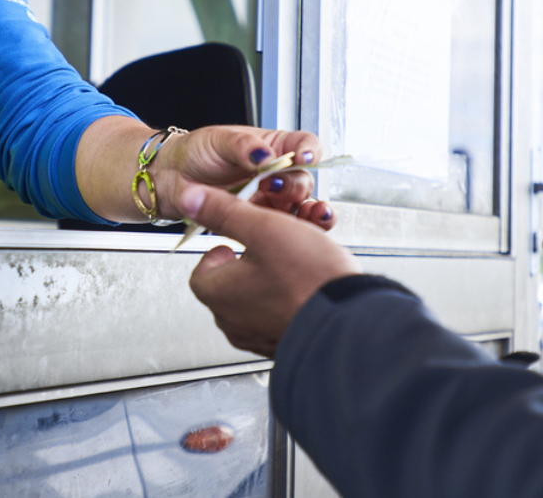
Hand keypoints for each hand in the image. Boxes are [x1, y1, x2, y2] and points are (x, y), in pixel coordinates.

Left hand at [156, 126, 336, 229]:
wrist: (172, 178)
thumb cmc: (197, 152)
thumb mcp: (219, 140)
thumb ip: (244, 147)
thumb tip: (265, 156)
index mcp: (273, 147)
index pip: (304, 145)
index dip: (309, 151)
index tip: (303, 158)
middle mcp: (276, 173)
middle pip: (303, 179)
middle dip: (294, 184)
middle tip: (271, 185)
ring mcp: (271, 199)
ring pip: (298, 206)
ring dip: (300, 211)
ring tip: (285, 211)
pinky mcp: (260, 221)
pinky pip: (280, 227)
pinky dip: (287, 230)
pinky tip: (284, 230)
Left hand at [180, 184, 360, 356]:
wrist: (350, 323)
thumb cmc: (308, 278)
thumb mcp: (264, 229)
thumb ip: (224, 212)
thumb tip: (192, 199)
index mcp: (219, 293)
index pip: (202, 269)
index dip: (221, 249)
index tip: (238, 239)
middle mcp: (233, 321)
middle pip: (231, 282)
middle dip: (251, 260)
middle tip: (272, 245)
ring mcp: (259, 336)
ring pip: (257, 297)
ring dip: (273, 277)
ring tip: (296, 262)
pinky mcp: (284, 342)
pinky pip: (279, 314)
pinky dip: (289, 297)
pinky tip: (309, 284)